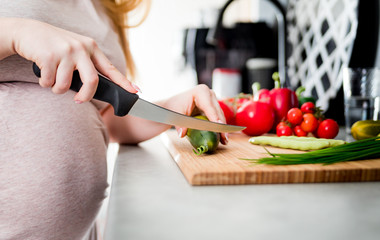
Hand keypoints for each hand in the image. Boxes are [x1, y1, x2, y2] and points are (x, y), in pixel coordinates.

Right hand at [8, 18, 137, 101]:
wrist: (27, 31)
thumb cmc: (54, 46)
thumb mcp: (75, 50)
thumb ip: (86, 65)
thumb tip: (95, 89)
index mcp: (91, 48)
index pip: (110, 69)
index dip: (124, 82)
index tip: (135, 91)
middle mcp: (81, 48)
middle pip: (92, 81)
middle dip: (86, 96)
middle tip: (79, 100)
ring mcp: (65, 51)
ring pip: (65, 86)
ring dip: (57, 89)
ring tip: (52, 79)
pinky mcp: (49, 56)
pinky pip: (49, 83)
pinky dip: (44, 83)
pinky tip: (43, 72)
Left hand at [161, 84, 228, 143]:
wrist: (173, 105)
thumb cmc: (174, 107)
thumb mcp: (175, 115)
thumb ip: (180, 124)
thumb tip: (182, 134)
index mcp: (201, 91)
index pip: (210, 107)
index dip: (215, 118)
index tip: (219, 127)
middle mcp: (209, 94)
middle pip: (217, 112)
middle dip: (221, 126)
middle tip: (224, 138)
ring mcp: (212, 100)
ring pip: (220, 115)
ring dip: (222, 128)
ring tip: (224, 140)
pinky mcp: (213, 107)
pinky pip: (218, 118)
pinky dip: (219, 127)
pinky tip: (222, 137)